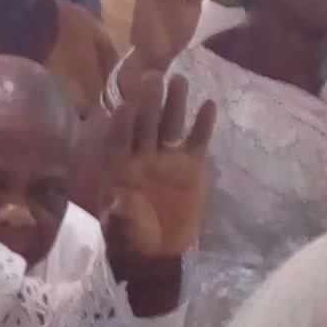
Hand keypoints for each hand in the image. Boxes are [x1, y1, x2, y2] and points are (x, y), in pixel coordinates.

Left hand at [100, 69, 215, 265]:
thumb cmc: (132, 237)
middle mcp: (141, 156)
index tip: (124, 106)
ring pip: (170, 125)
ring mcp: (167, 158)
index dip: (121, 125)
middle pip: (145, 124)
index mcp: (118, 167)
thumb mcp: (122, 231)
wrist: (158, 250)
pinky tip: (208, 105)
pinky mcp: (191, 165)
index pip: (118, 140)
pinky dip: (202, 124)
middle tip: (152, 76)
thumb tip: (117, 202)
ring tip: (180, 80)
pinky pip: (197, 141)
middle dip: (148, 102)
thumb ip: (120, 216)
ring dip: (174, 104)